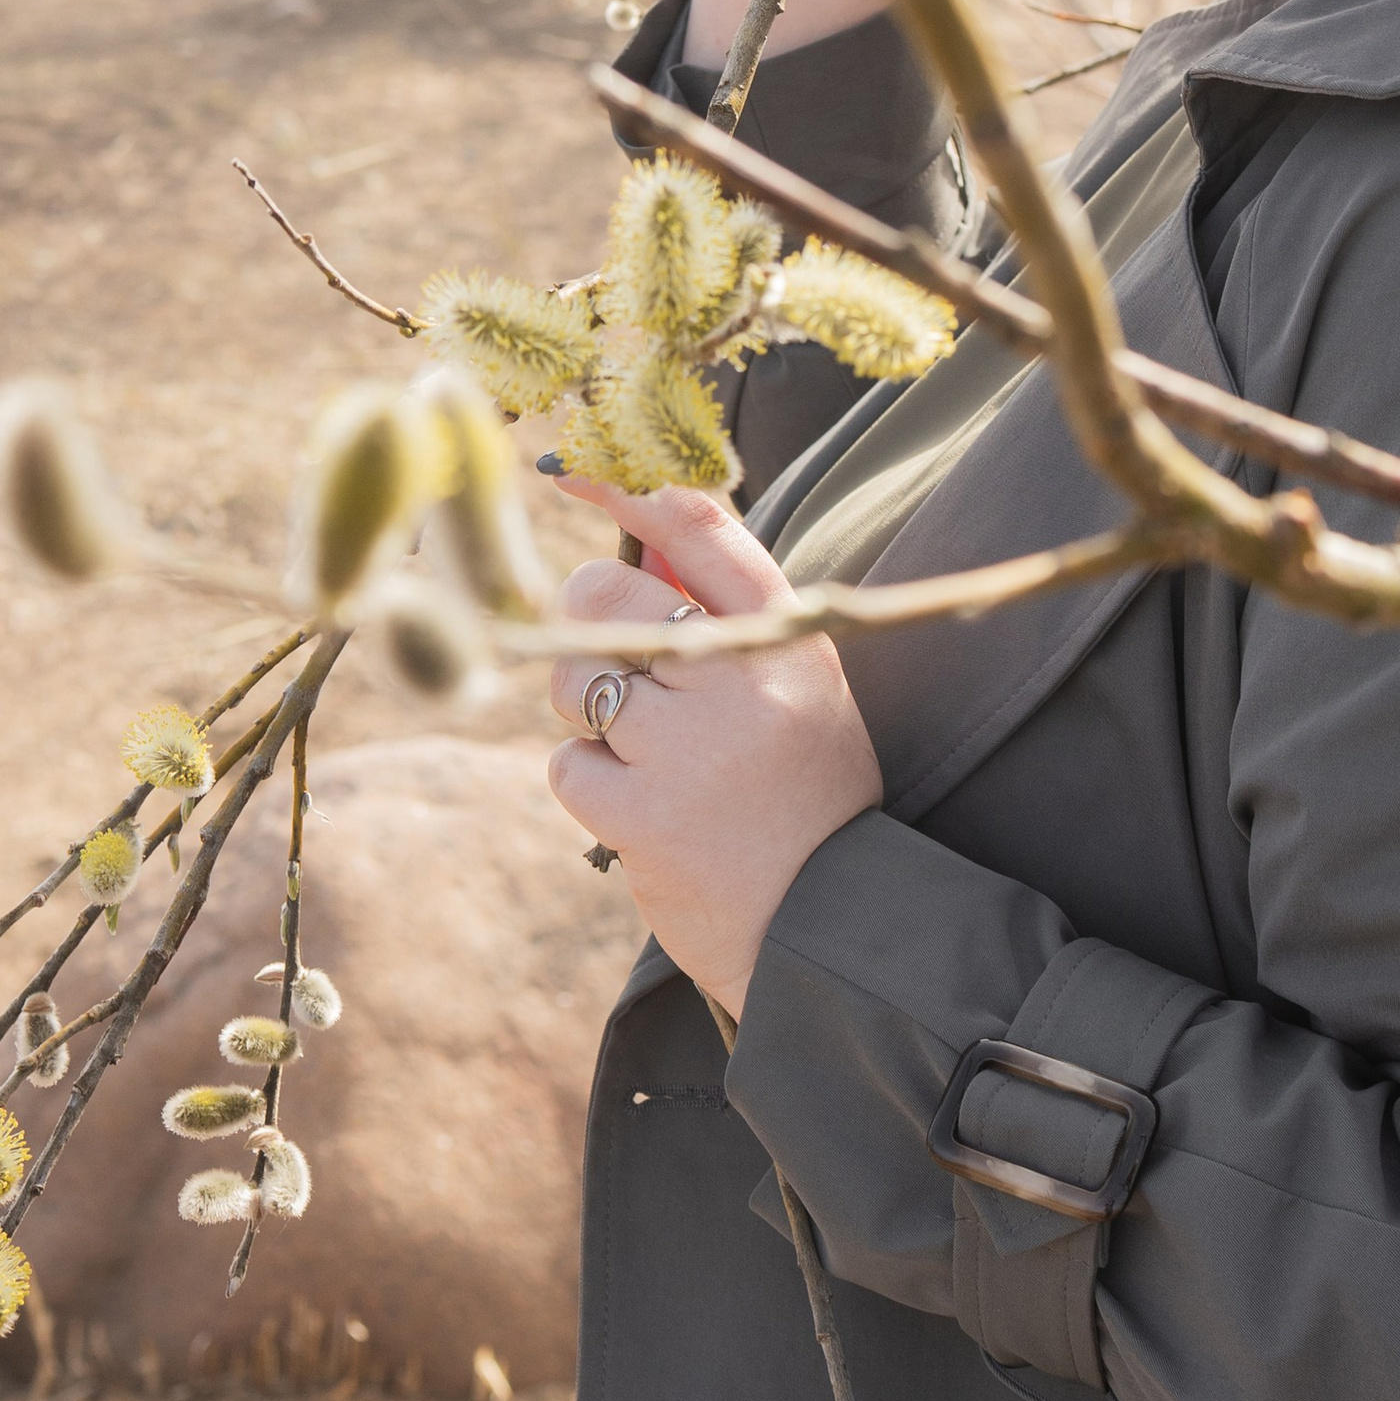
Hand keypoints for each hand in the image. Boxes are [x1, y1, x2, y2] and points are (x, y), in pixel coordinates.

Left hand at [544, 480, 880, 1022]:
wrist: (831, 930)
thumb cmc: (803, 797)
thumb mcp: (798, 689)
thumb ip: (730, 619)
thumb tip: (630, 538)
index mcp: (788, 637)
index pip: (699, 526)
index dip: (626, 486)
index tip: (575, 470)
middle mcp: (743, 677)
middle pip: (607, 590)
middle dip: (588, 622)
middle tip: (619, 676)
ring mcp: (691, 747)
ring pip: (575, 676)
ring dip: (586, 712)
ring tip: (646, 757)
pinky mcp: (644, 816)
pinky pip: (568, 765)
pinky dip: (590, 787)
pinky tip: (641, 814)